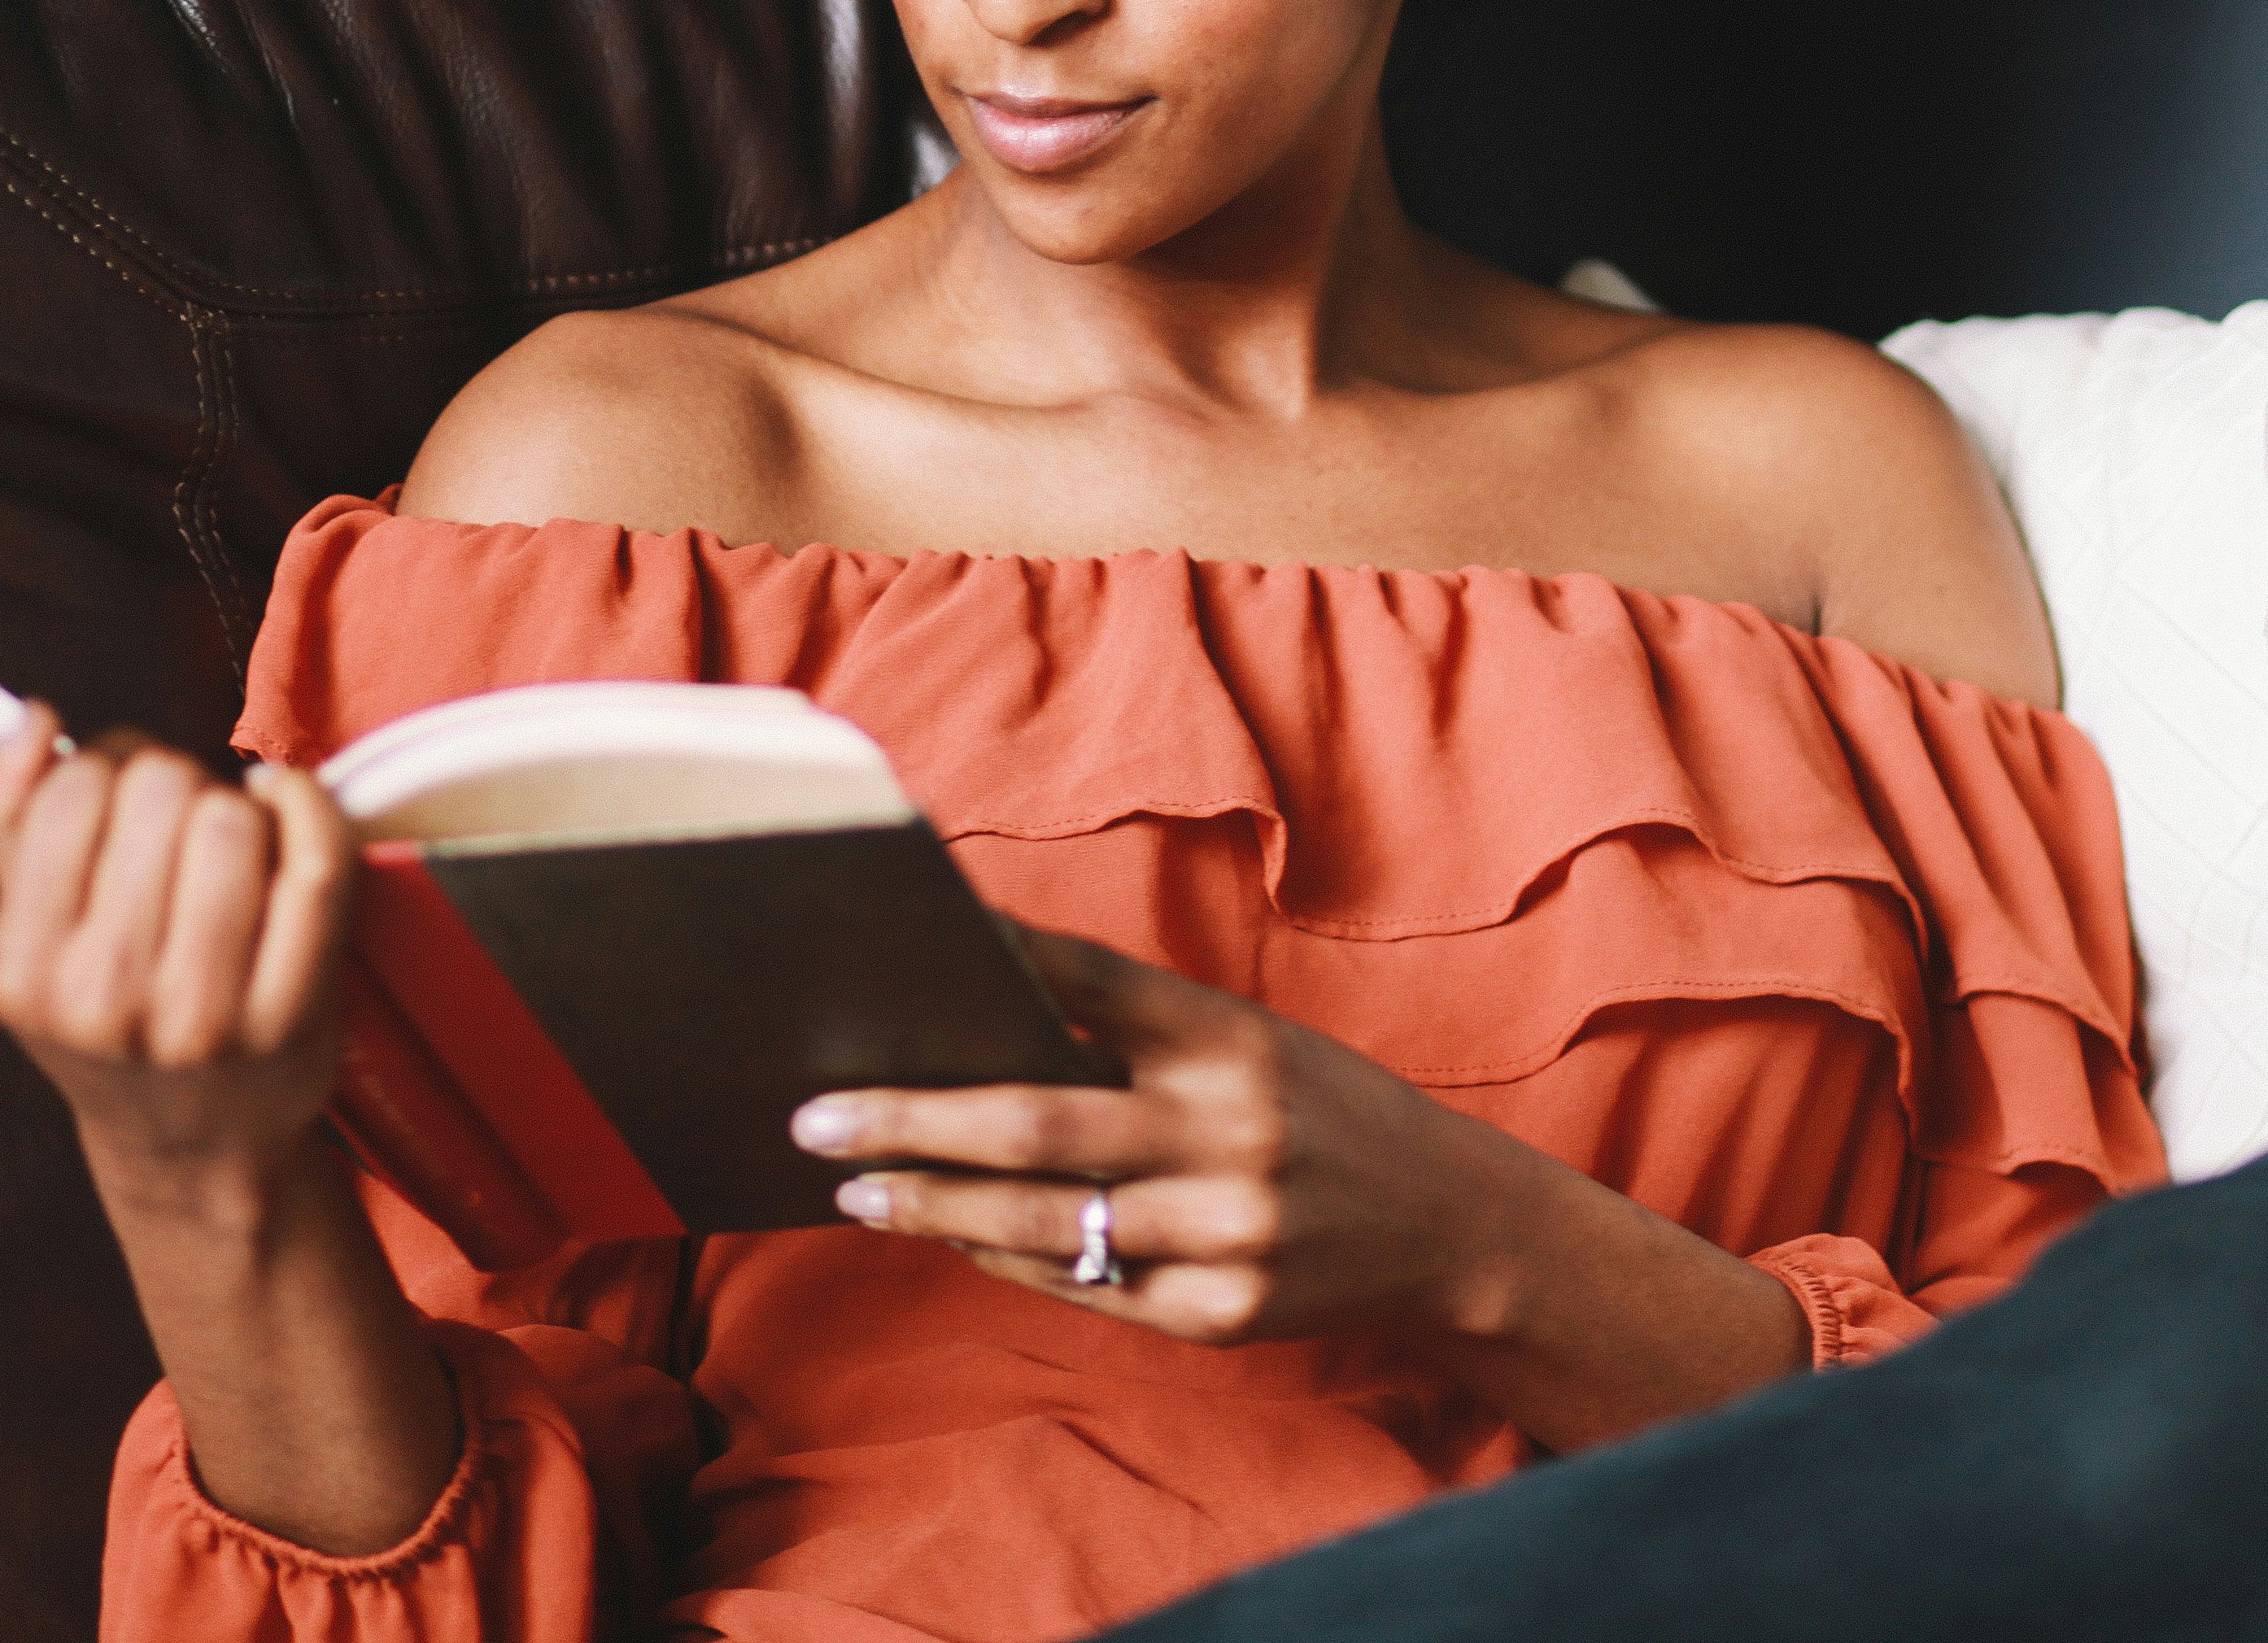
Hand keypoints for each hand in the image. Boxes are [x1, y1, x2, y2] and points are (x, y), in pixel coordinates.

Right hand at [0, 709, 357, 1198]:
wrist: (193, 1146)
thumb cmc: (113, 1019)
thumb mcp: (34, 932)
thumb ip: (10, 813)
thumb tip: (23, 720)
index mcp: (23, 972)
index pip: (71, 792)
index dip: (100, 765)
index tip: (113, 791)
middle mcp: (105, 999)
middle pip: (159, 789)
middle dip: (170, 782)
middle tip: (172, 828)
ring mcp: (204, 1013)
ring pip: (234, 818)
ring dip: (236, 806)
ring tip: (225, 846)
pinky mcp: (293, 1011)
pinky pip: (316, 858)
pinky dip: (306, 806)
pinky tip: (285, 812)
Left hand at [791, 925, 1566, 1350]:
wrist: (1450, 1224)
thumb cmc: (1320, 1112)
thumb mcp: (1252, 1043)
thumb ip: (1136, 1039)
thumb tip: (979, 1034)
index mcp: (1232, 1037)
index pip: (1088, 981)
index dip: (989, 961)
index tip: (891, 954)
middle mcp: (1229, 1129)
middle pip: (1033, 1122)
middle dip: (910, 1122)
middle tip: (817, 1120)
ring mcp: (1224, 1231)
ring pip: (1042, 1222)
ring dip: (933, 1207)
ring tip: (860, 1194)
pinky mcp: (1220, 1313)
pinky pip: (1084, 1287)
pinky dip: (1011, 1259)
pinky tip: (958, 1239)